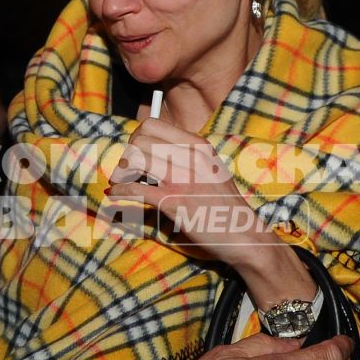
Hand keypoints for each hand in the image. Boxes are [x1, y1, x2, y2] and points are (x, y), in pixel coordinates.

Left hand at [109, 113, 312, 305]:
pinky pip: (137, 189)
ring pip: (135, 159)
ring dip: (121, 172)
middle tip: (126, 171)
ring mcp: (183, 178)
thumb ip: (185, 157)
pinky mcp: (174, 201)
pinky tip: (115, 195)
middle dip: (126, 155)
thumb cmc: (222, 204)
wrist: (243, 234)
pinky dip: (120, 191)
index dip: (136, 137)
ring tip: (120, 182)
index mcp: (198, 146)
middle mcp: (191, 157)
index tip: (135, 153)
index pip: (152, 125)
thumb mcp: (210, 169)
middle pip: (139, 140)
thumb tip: (148, 149)